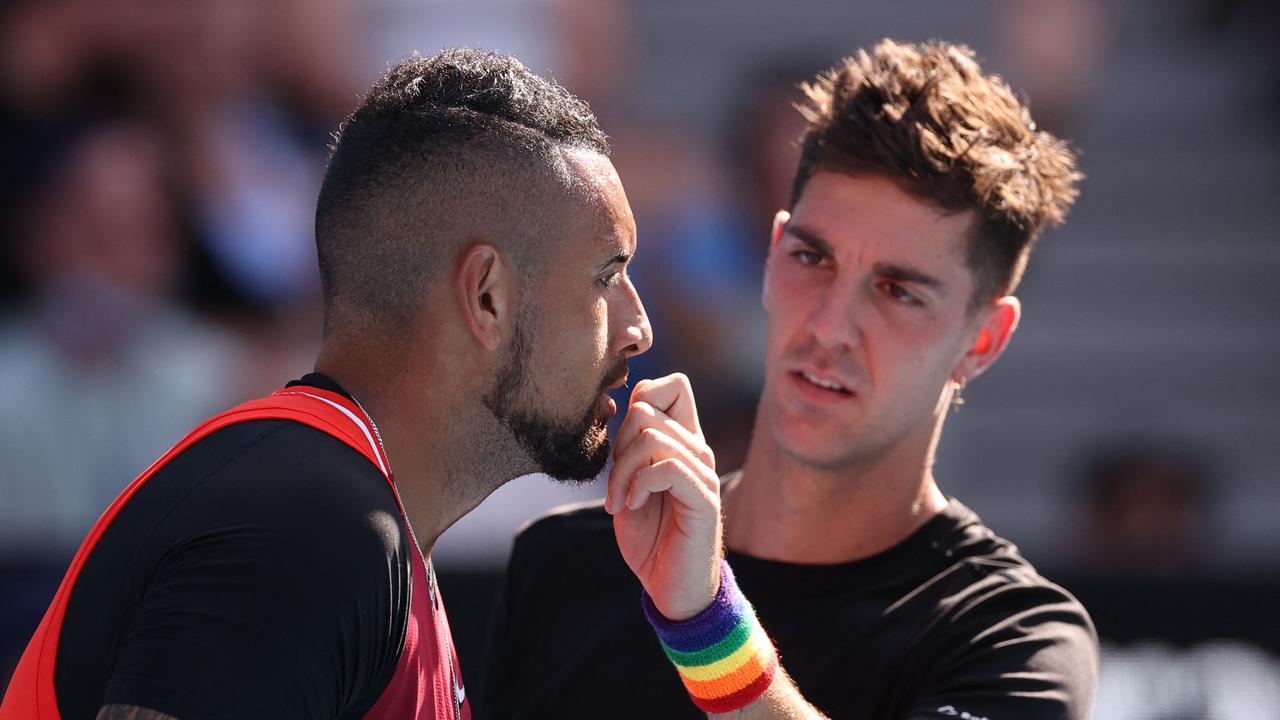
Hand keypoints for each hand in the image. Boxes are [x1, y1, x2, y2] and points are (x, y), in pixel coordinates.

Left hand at [605, 373, 721, 619]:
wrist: (671, 588)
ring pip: (652, 437)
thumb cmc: (649, 537)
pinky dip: (637, 484)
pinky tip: (632, 506)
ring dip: (622, 471)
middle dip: (617, 445)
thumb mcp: (628, 485)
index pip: (673, 385)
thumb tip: (616, 410)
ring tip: (619, 501)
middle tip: (613, 485)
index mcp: (682, 442)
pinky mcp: (703, 498)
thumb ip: (628, 449)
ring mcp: (703, 473)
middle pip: (647, 409)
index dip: (640, 399)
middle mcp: (697, 450)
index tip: (620, 444)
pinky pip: (665, 467)